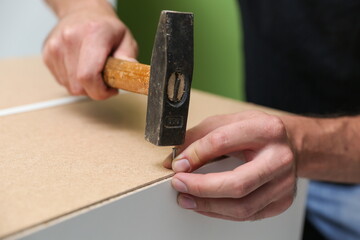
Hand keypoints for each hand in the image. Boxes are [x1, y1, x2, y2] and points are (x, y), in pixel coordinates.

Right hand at [43, 2, 137, 99]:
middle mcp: (70, 39)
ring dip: (84, 86)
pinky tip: (81, 67)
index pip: (88, 76)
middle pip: (79, 86)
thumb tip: (130, 77)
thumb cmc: (106, 27)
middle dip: (94, 90)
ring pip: (70, 87)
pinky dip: (74, 80)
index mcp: (93, 34)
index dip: (100, 91)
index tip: (110, 89)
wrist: (83, 11)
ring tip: (93, 69)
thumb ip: (128, 60)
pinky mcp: (47, 54)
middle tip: (105, 79)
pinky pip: (62, 81)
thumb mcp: (126, 40)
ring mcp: (55, 47)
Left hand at [163, 111, 296, 220]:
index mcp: (266, 130)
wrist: (289, 145)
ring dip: (207, 205)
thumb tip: (174, 158)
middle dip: (201, 188)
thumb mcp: (229, 122)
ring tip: (186, 198)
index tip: (177, 164)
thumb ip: (200, 136)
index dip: (195, 155)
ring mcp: (284, 183)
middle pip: (237, 184)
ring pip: (241, 206)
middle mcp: (279, 158)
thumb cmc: (257, 132)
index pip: (223, 142)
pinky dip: (220, 212)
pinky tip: (205, 205)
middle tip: (179, 184)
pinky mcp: (282, 201)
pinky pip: (247, 215)